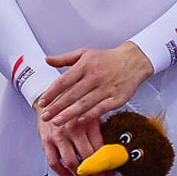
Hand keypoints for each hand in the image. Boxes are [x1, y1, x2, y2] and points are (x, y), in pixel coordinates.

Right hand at [35, 109, 105, 175]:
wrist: (49, 97)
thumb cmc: (72, 106)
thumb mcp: (90, 111)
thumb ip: (99, 127)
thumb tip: (111, 146)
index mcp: (88, 122)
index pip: (100, 148)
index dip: (106, 163)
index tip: (110, 171)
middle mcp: (73, 129)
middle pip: (88, 157)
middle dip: (96, 173)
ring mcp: (59, 136)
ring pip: (71, 162)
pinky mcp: (46, 141)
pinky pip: (54, 162)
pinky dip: (61, 172)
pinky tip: (68, 174)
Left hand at [36, 42, 153, 126]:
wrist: (134, 60)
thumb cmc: (107, 58)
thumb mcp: (85, 53)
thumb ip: (65, 58)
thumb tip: (47, 60)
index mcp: (85, 65)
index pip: (64, 80)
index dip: (52, 93)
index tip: (42, 102)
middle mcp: (95, 76)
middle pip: (72, 94)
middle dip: (57, 107)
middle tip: (45, 117)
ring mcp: (107, 88)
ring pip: (85, 103)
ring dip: (70, 114)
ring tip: (57, 122)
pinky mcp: (117, 98)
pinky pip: (102, 108)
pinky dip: (90, 115)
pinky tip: (80, 121)